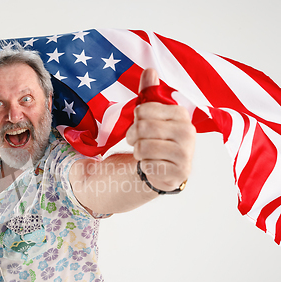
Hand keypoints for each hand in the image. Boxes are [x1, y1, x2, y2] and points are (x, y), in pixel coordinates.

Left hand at [126, 68, 195, 190]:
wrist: (164, 169)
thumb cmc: (155, 138)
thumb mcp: (151, 114)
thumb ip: (149, 93)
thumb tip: (149, 70)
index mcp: (181, 114)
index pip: (144, 109)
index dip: (135, 118)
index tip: (139, 124)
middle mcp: (188, 132)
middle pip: (143, 128)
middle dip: (132, 136)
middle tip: (136, 141)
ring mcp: (186, 153)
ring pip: (143, 148)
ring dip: (137, 152)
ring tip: (145, 153)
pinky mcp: (180, 172)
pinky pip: (148, 166)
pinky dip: (144, 166)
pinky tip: (152, 165)